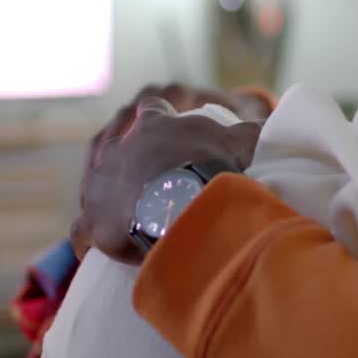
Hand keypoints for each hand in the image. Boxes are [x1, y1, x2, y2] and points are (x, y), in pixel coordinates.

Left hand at [72, 88, 262, 262]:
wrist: (185, 201)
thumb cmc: (214, 165)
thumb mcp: (243, 140)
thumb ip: (256, 129)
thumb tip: (274, 123)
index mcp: (154, 124)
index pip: (152, 109)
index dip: (160, 118)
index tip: (172, 133)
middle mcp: (120, 147)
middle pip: (119, 148)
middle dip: (134, 164)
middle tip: (156, 185)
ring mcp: (102, 182)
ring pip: (98, 186)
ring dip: (112, 199)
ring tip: (132, 217)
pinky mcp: (92, 218)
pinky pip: (83, 230)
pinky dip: (92, 240)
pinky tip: (103, 249)